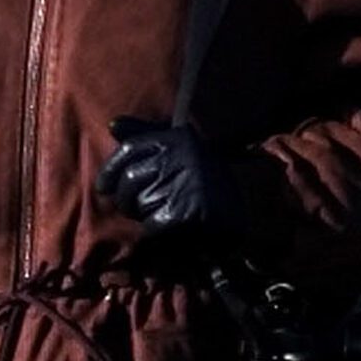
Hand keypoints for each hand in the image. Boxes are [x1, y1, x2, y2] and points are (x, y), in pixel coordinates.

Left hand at [95, 118, 243, 237]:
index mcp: (179, 138)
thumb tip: (113, 125)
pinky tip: (176, 230)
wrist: (255, 208)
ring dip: (146, 216)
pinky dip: (159, 234)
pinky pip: (152, 227)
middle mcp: (181, 156)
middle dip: (129, 199)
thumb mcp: (183, 151)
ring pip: (138, 205)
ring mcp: (183, 184)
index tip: (104, 186)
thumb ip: (146, 136)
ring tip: (170, 213)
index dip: (110, 171)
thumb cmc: (210, 182)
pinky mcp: (184, 213)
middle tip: (146, 206)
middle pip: (128, 181)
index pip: (129, 150)